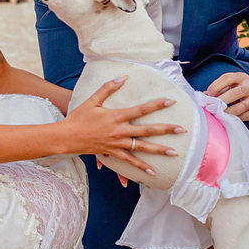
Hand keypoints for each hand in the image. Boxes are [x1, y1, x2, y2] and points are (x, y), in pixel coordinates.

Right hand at [62, 77, 185, 173]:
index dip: (157, 105)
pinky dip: (141, 167)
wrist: (66, 137)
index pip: (141, 109)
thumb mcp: (92, 100)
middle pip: (147, 130)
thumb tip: (123, 77)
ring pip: (142, 147)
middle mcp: (120, 131)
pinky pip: (130, 161)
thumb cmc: (78, 117)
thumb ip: (108, 88)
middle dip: (166, 129)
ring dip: (159, 150)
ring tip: (175, 152)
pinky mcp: (113, 153)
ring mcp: (117, 143)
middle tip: (181, 129)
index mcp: (116, 116)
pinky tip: (153, 172)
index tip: (171, 102)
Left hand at [205, 72, 248, 121]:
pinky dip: (232, 118)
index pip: (227, 78)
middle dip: (220, 101)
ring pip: (238, 108)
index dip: (215, 86)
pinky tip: (226, 118)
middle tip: (210, 106)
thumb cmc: (247, 89)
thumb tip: (205, 95)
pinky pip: (242, 117)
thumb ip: (222, 87)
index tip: (208, 94)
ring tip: (216, 114)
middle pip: (233, 94)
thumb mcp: (237, 83)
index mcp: (243, 77)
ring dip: (225, 112)